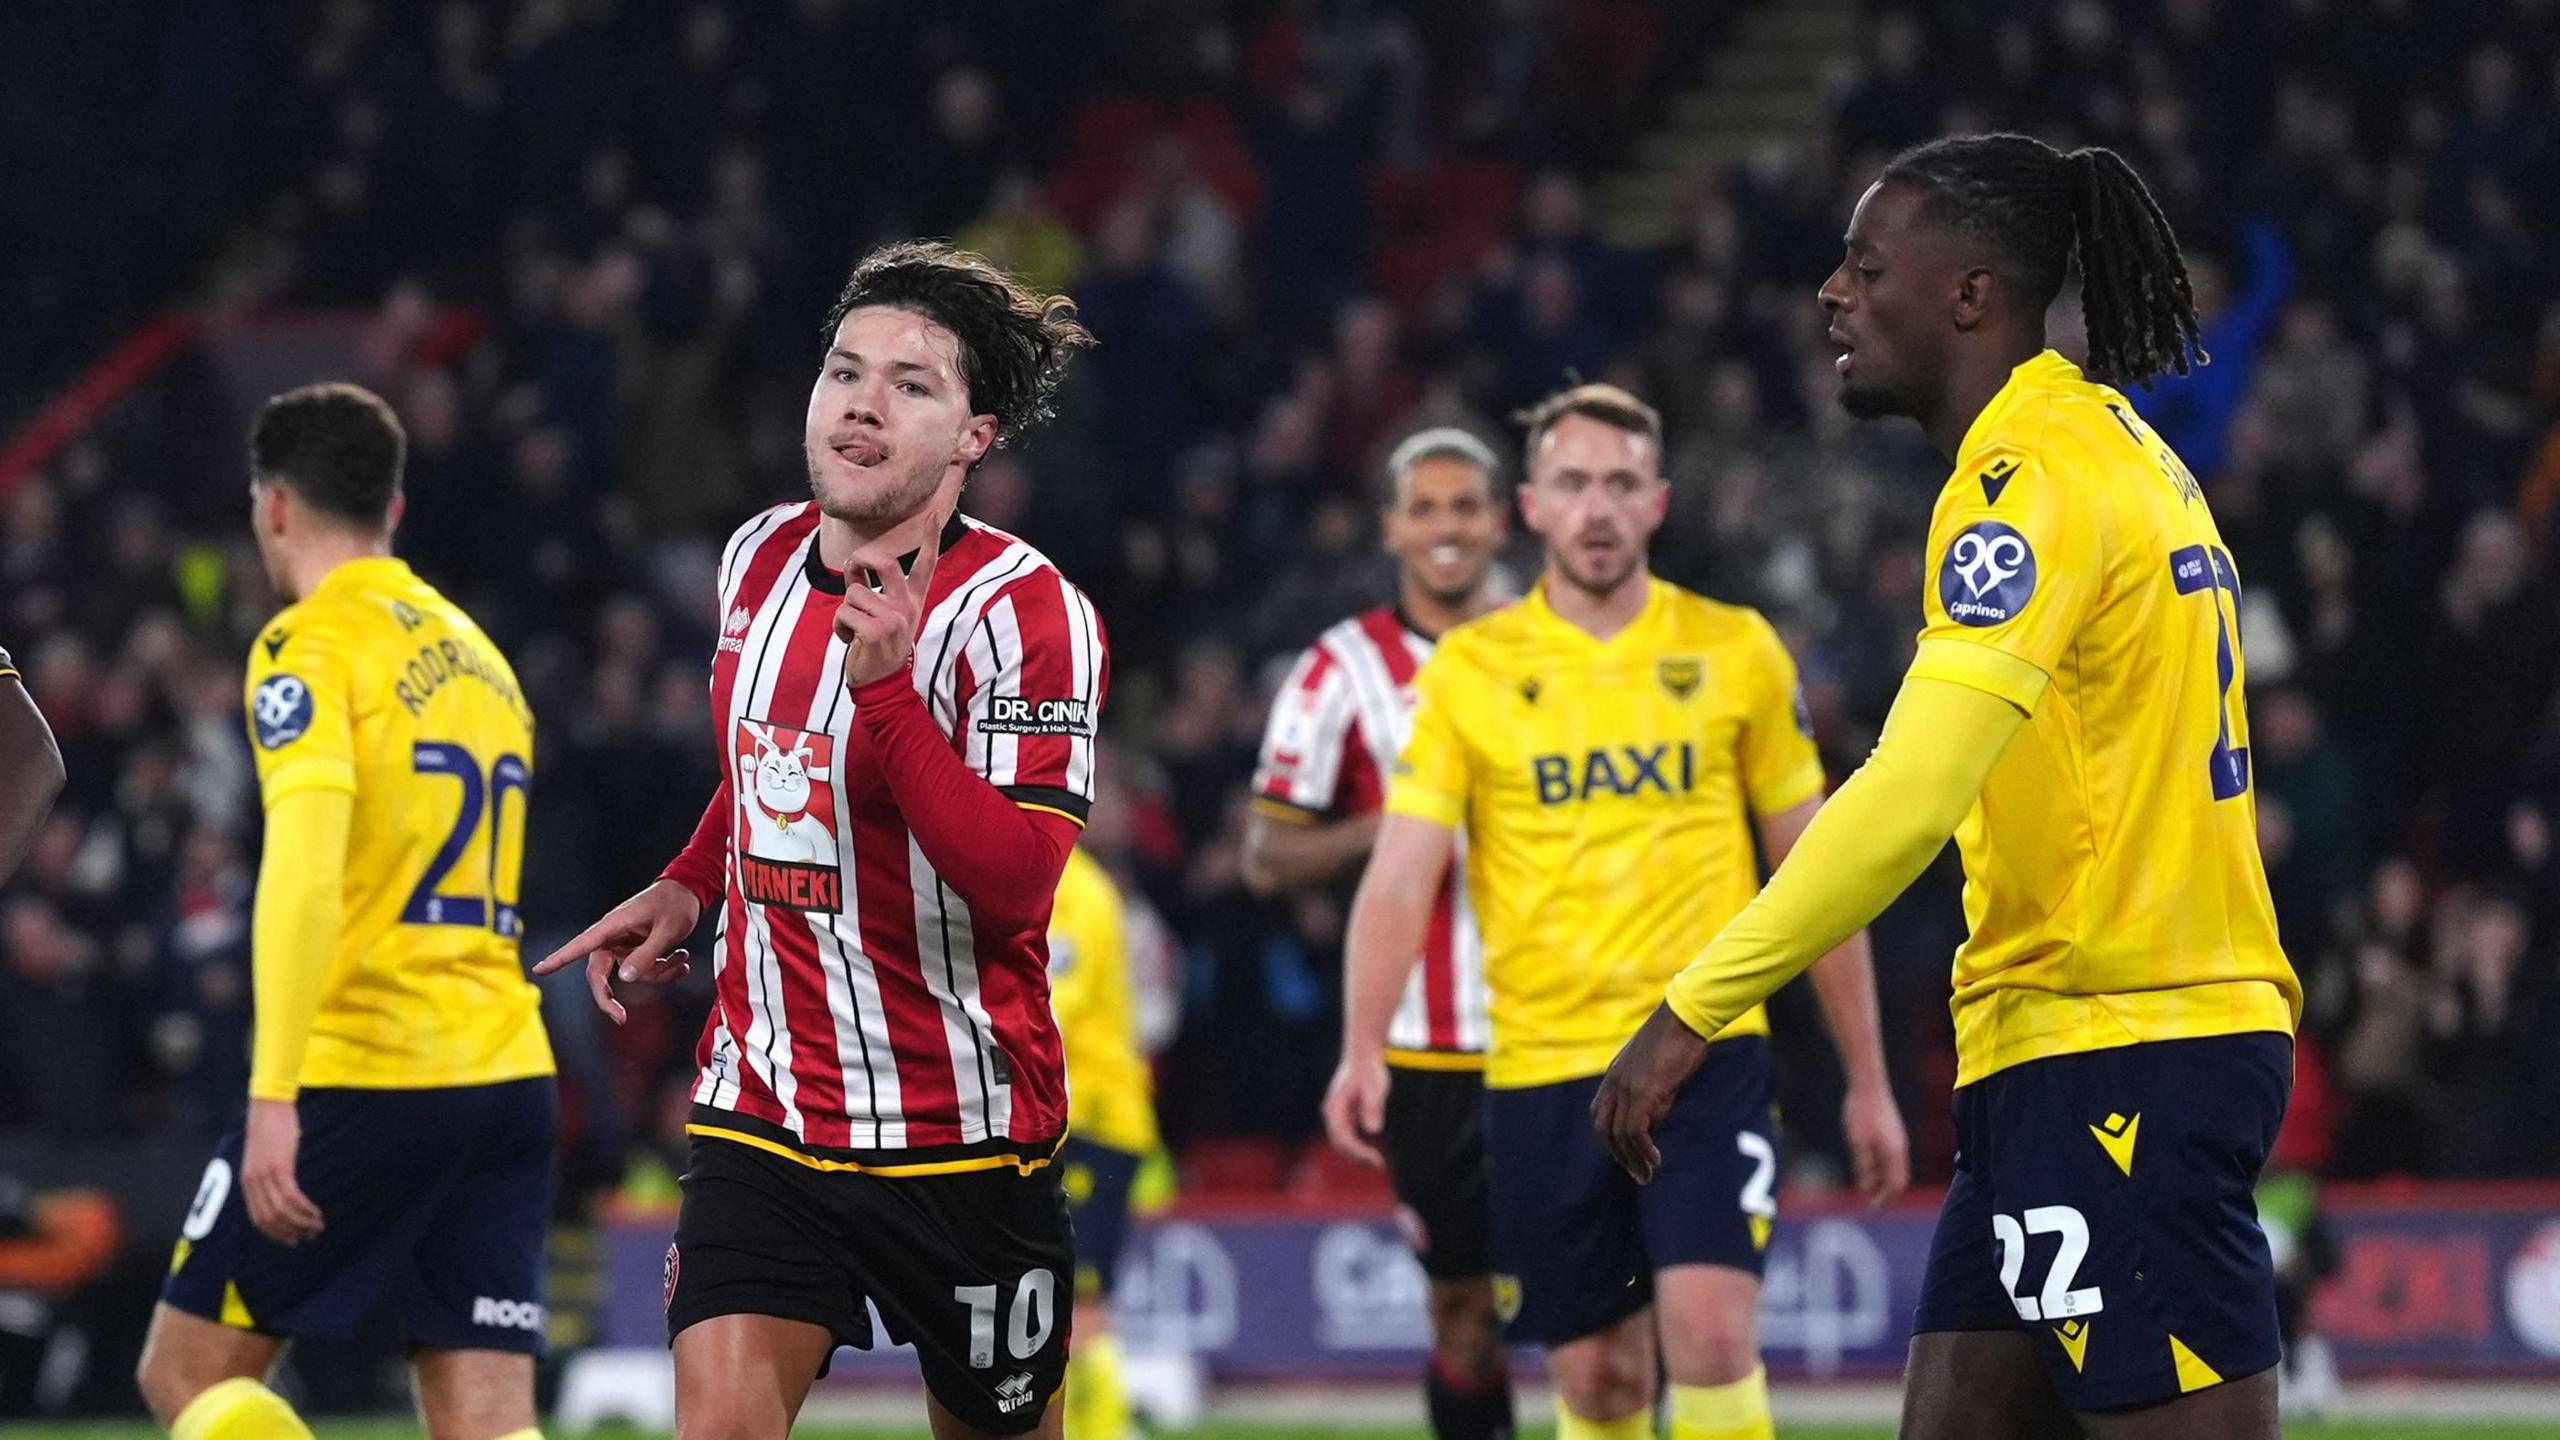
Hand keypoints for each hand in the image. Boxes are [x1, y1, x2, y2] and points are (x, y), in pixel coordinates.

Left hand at [242, 1098, 323, 1244]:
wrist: (268, 1107)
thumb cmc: (270, 1129)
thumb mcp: (263, 1157)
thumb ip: (267, 1175)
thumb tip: (282, 1190)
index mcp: (247, 1183)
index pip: (258, 1219)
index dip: (276, 1233)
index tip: (292, 1240)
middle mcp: (253, 1184)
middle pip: (270, 1219)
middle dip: (291, 1232)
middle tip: (309, 1236)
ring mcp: (265, 1176)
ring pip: (282, 1211)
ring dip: (302, 1223)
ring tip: (318, 1226)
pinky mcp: (280, 1167)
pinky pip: (292, 1197)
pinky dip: (305, 1209)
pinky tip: (317, 1211)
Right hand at [534, 879, 701, 1024]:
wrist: (688, 892)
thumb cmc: (675, 904)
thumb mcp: (667, 930)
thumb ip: (646, 954)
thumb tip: (624, 978)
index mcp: (612, 926)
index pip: (580, 945)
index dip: (559, 958)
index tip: (539, 969)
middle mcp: (613, 938)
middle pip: (599, 975)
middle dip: (610, 997)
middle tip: (621, 1018)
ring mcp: (624, 945)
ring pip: (630, 975)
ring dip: (658, 973)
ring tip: (680, 958)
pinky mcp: (636, 950)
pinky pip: (643, 970)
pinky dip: (663, 969)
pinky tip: (681, 959)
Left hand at [836, 512, 948, 688]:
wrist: (882, 683)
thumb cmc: (876, 644)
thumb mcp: (880, 613)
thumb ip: (868, 586)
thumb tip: (853, 563)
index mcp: (912, 599)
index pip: (925, 564)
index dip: (929, 538)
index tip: (933, 514)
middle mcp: (907, 606)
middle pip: (885, 562)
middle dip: (861, 559)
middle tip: (853, 567)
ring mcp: (894, 618)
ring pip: (854, 592)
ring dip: (844, 611)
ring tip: (854, 629)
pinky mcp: (877, 632)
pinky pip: (844, 613)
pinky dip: (839, 627)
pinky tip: (851, 641)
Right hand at [1320, 1049, 1391, 1167]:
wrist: (1363, 1055)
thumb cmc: (1370, 1070)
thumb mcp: (1376, 1088)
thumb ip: (1373, 1108)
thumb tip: (1374, 1130)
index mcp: (1335, 1107)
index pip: (1342, 1138)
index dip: (1357, 1152)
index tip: (1375, 1160)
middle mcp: (1332, 1113)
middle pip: (1339, 1144)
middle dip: (1357, 1157)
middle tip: (1379, 1165)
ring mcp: (1336, 1115)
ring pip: (1341, 1143)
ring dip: (1357, 1155)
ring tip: (1377, 1163)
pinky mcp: (1343, 1115)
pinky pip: (1347, 1138)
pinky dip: (1357, 1148)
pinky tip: (1372, 1154)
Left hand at [1591, 1004, 1711, 1182]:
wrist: (1683, 1018)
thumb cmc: (1677, 1038)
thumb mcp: (1656, 1068)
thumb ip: (1651, 1093)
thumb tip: (1654, 1118)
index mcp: (1613, 1076)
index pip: (1599, 1114)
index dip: (1610, 1138)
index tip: (1626, 1154)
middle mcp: (1613, 1083)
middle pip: (1605, 1129)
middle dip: (1619, 1155)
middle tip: (1636, 1173)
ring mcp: (1626, 1088)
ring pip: (1619, 1134)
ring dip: (1633, 1159)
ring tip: (1646, 1176)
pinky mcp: (1642, 1092)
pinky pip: (1635, 1130)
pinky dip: (1643, 1149)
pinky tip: (1655, 1160)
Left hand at [1841, 1078, 1910, 1206]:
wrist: (1868, 1084)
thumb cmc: (1861, 1112)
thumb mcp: (1858, 1142)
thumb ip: (1863, 1166)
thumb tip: (1866, 1187)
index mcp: (1894, 1152)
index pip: (1896, 1184)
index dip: (1886, 1198)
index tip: (1874, 1208)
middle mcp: (1899, 1147)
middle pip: (1897, 1177)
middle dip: (1885, 1191)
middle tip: (1871, 1204)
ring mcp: (1896, 1139)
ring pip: (1892, 1167)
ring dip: (1881, 1179)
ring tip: (1867, 1188)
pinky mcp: (1891, 1132)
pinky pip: (1889, 1156)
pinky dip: (1880, 1166)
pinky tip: (1868, 1168)